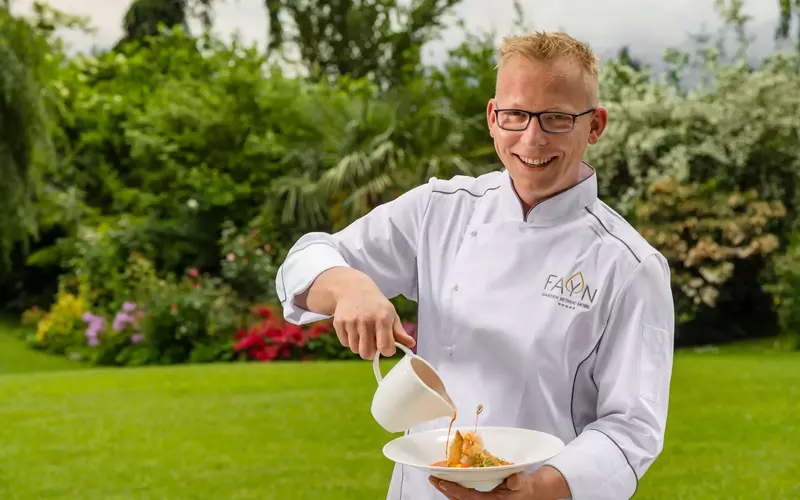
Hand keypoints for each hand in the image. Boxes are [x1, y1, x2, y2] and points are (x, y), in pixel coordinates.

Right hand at [332, 282, 414, 359]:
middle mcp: (366, 320)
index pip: (385, 348)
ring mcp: (351, 322)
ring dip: (360, 345)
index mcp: (382, 318)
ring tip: (363, 333)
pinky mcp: (339, 323)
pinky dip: (350, 340)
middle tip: (373, 342)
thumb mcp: (391, 314)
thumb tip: (412, 344)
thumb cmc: (376, 305)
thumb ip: (400, 332)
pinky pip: (345, 343)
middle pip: (367, 353)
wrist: (354, 289)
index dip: (387, 351)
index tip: (387, 346)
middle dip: (371, 352)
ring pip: (355, 349)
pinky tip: (354, 329)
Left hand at [429, 466, 569, 499]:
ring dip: (448, 491)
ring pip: (460, 499)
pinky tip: (448, 483)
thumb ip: (518, 481)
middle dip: (445, 490)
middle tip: (432, 478)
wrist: (531, 492)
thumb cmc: (526, 486)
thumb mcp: (523, 482)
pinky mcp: (481, 499)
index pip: (468, 497)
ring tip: (436, 479)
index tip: (441, 481)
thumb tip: (514, 479)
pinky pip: (465, 497)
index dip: (453, 490)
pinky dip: (455, 490)